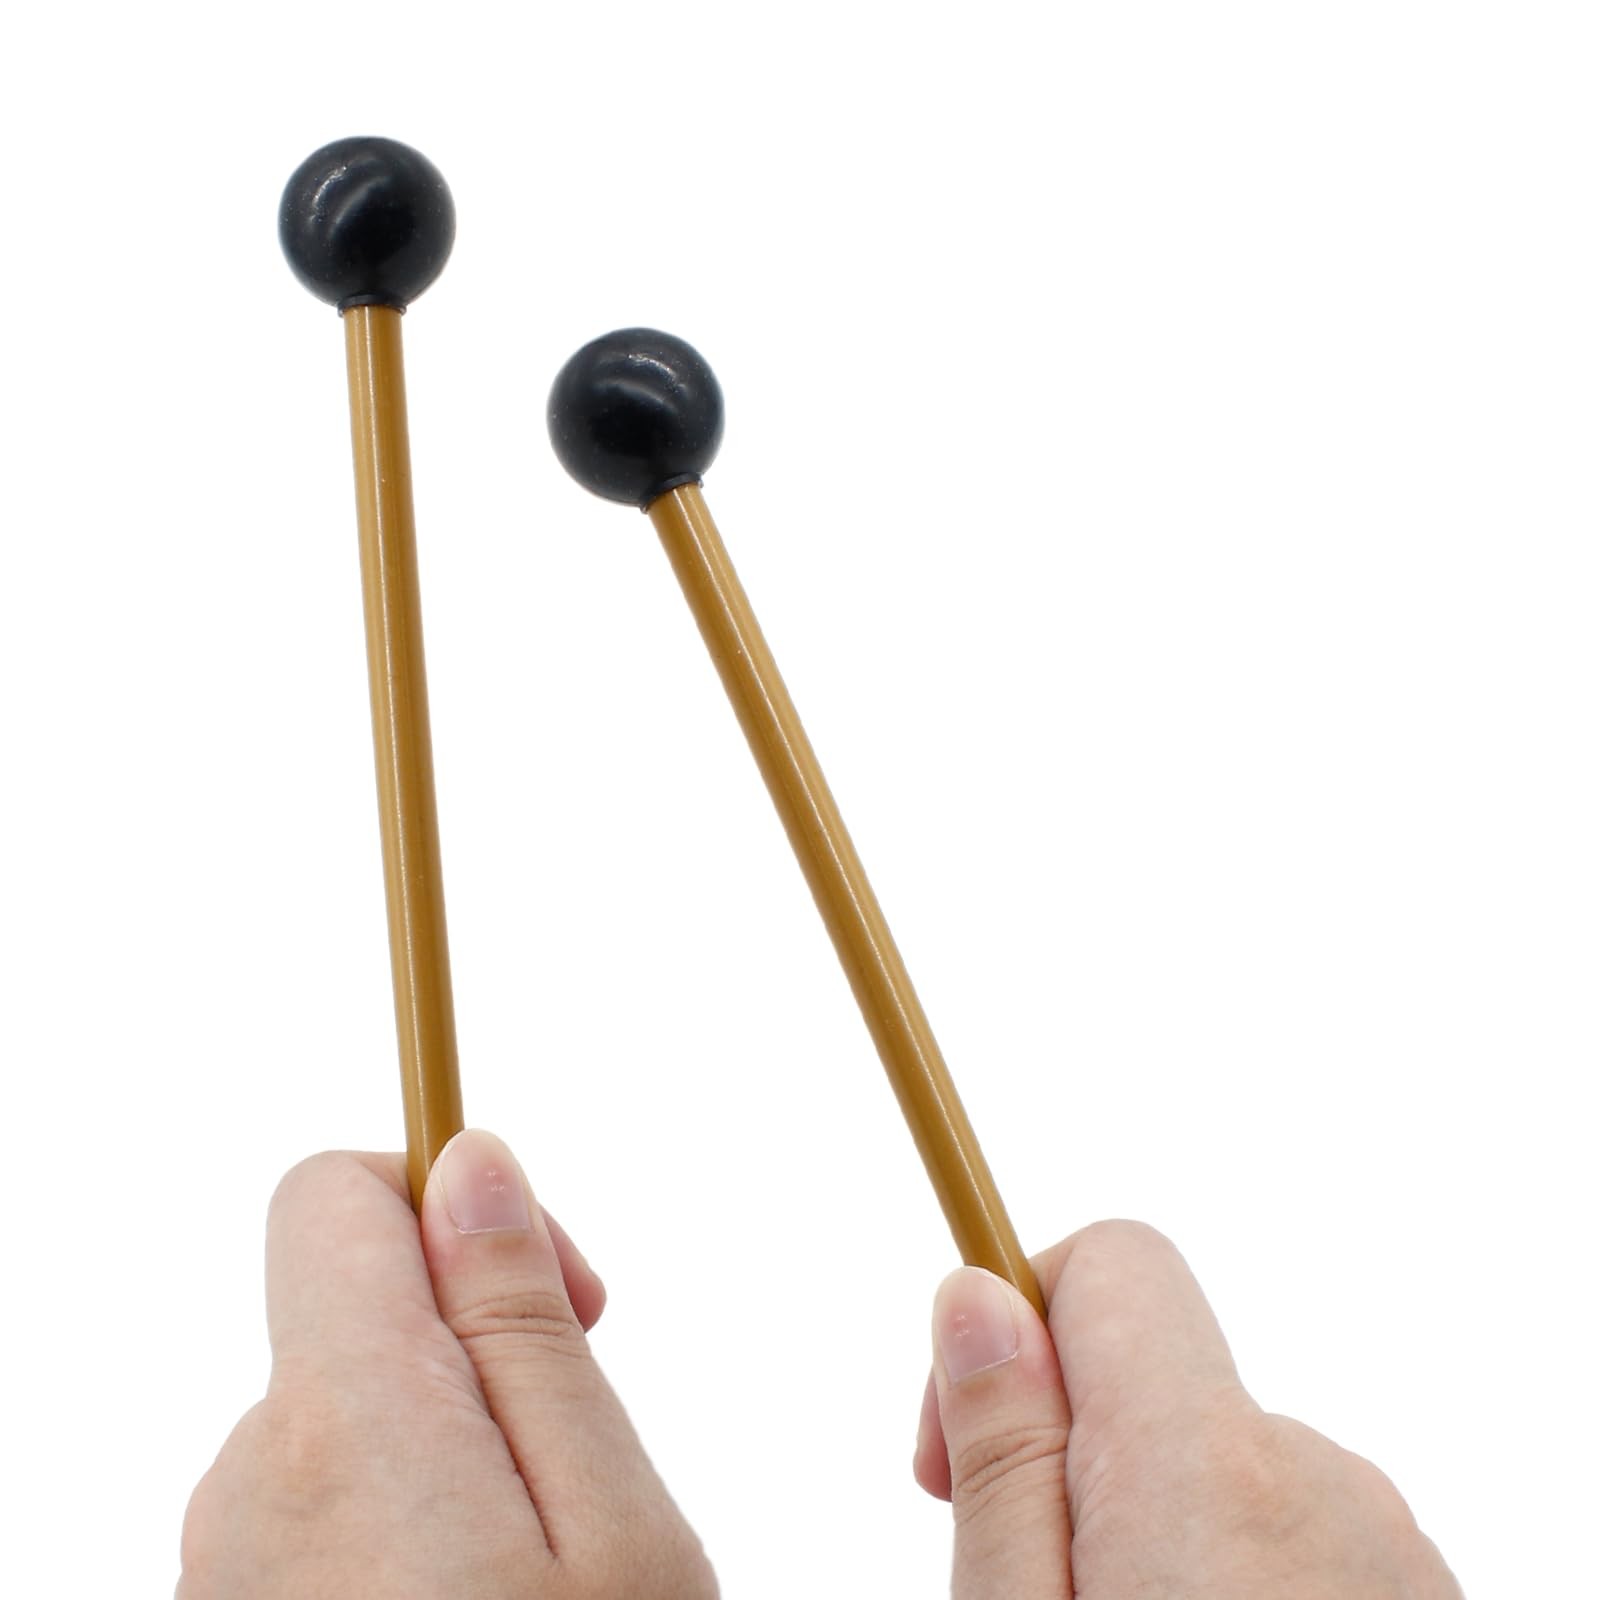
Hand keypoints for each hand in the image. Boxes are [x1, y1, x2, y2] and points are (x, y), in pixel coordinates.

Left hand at [179, 1130, 715, 1597]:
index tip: (558, 1297)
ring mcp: (227, 1569)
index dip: (454, 1203)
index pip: (331, 1196)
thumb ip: (525, 1330)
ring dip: (453, 1463)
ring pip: (358, 1427)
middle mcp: (249, 1484)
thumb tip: (469, 1163)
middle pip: (366, 1320)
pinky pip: (323, 1520)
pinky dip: (404, 1540)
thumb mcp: (612, 1528)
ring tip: (532, 1581)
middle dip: (483, 1359)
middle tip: (580, 1488)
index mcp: (344, 1426)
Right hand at [913, 1221, 1460, 1597]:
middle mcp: (1316, 1478)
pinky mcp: (1419, 1598)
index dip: (1016, 1316)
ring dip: (1153, 1538)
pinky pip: (1295, 1540)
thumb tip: (975, 1296)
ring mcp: (1387, 1545)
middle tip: (1022, 1591)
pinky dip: (1235, 1585)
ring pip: (1218, 1474)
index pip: (1114, 1261)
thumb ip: (1003, 1460)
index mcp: (1207, 1468)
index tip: (959, 1439)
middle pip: (1153, 1384)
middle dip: (1068, 1458)